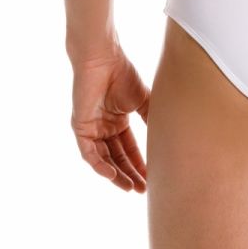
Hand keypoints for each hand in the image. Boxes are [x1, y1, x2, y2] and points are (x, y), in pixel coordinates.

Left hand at [70, 48, 150, 191]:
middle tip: (143, 190)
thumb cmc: (122, 74)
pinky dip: (99, 165)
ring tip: (130, 187)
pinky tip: (112, 175)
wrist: (104, 59)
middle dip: (130, 174)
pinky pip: (88, 153)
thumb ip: (151, 119)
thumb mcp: (143, 101)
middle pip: (117, 158)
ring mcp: (91, 129)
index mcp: (117, 122)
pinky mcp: (80, 127)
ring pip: (103, 159)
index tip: (152, 178)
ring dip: (116, 175)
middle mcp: (103, 128)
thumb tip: (167, 138)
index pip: (129, 149)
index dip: (139, 164)